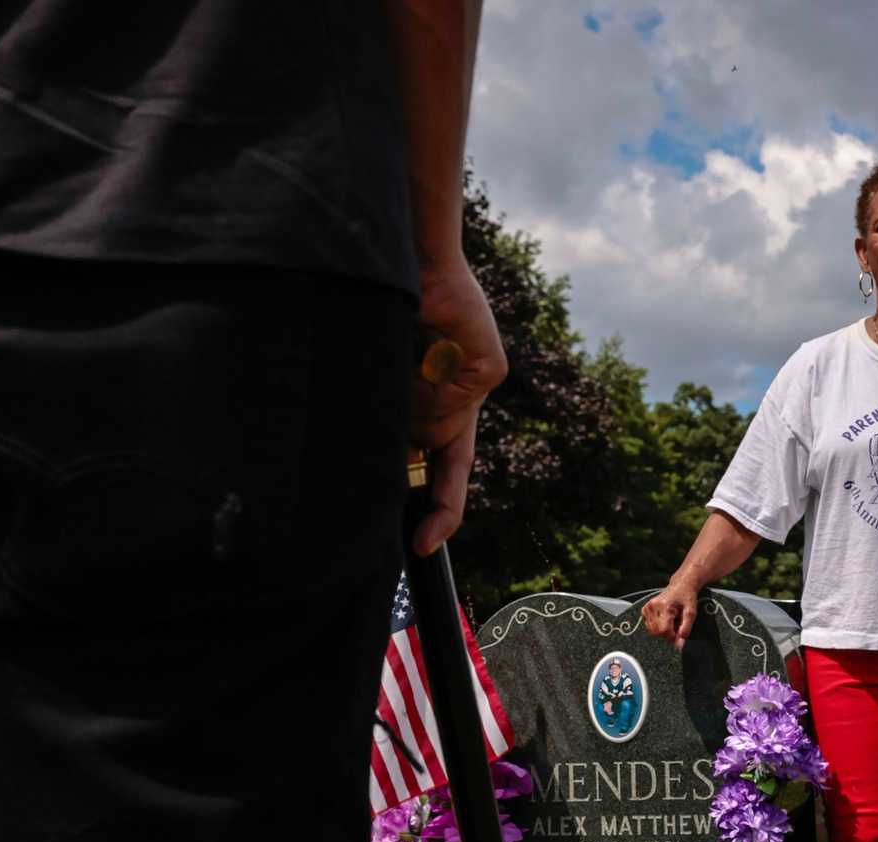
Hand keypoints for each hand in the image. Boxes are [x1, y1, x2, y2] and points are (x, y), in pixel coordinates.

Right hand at [409, 257, 506, 556]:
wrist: (410, 258)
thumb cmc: (389, 315)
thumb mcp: (387, 379)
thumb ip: (400, 417)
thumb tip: (408, 450)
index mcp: (440, 406)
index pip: (446, 470)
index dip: (440, 511)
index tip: (421, 545)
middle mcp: (463, 399)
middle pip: (449, 458)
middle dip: (430, 473)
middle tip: (416, 506)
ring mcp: (480, 382)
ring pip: (439, 429)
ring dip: (411, 409)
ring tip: (407, 363)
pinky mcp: (489, 367)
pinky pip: (451, 400)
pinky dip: (430, 385)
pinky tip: (427, 350)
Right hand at [641, 580, 699, 648]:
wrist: (681, 586)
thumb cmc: (687, 598)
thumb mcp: (691, 613)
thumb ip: (686, 629)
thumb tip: (680, 643)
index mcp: (665, 606)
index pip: (664, 630)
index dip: (672, 636)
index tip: (679, 634)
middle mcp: (653, 606)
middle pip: (657, 632)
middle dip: (667, 634)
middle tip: (676, 626)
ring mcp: (648, 607)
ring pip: (652, 630)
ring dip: (662, 630)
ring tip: (671, 621)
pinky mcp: (645, 609)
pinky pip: (649, 625)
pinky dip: (657, 626)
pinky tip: (664, 619)